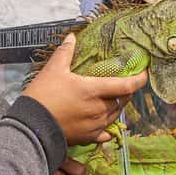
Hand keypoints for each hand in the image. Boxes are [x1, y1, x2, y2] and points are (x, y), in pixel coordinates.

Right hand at [23, 34, 146, 145]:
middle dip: (126, 93)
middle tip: (124, 85)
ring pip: (115, 116)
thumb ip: (65, 52)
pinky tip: (104, 123)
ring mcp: (95, 125)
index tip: (144, 75)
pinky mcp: (88, 138)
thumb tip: (72, 36)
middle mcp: (99, 109)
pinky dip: (108, 127)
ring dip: (117, 107)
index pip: (125, 86)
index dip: (138, 80)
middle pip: (122, 101)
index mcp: (93, 91)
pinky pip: (105, 133)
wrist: (31, 127)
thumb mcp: (53, 70)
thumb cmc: (42, 96)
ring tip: (113, 100)